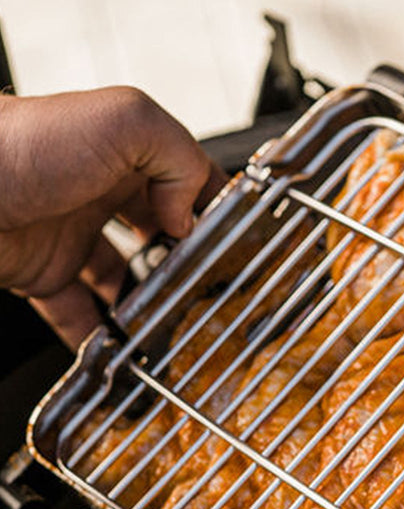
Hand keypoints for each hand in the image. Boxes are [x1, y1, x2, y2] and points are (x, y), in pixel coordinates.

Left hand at [0, 87, 225, 346]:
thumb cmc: (20, 144)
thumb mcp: (124, 120)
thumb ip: (178, 155)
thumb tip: (189, 214)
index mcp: (124, 153)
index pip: (188, 182)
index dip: (215, 213)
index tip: (239, 247)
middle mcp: (99, 193)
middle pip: (161, 236)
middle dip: (189, 265)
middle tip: (213, 293)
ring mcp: (71, 235)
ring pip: (126, 279)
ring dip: (152, 305)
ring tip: (176, 326)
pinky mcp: (42, 274)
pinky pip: (81, 315)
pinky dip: (103, 337)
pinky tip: (124, 350)